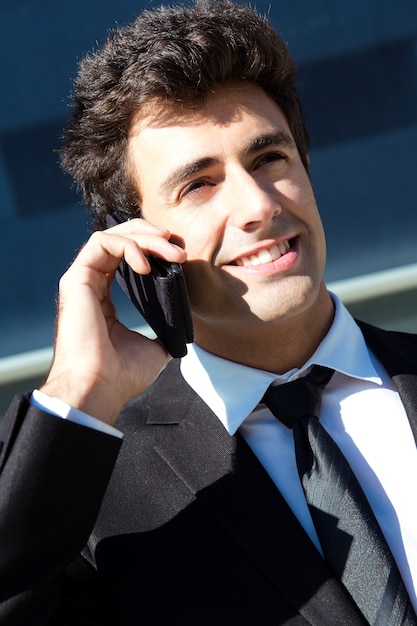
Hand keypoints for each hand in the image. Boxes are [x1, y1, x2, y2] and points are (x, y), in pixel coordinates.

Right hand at [40, 218, 186, 424]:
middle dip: (152, 237)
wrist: (100, 388)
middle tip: (178, 248)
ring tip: (170, 251)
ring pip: (112, 236)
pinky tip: (147, 264)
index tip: (179, 256)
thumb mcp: (154, 348)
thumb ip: (162, 330)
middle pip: (120, 241)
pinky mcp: (76, 278)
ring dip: (145, 238)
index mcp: (105, 299)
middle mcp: (92, 285)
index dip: (153, 249)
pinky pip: (101, 243)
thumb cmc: (121, 375)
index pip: (126, 258)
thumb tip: (181, 325)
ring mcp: (82, 280)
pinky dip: (128, 246)